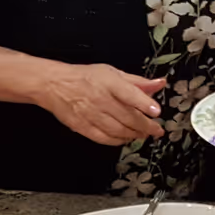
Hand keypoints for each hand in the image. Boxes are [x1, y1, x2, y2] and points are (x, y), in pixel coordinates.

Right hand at [37, 64, 165, 146]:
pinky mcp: (83, 126)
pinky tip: (125, 139)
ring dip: (133, 134)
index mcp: (109, 83)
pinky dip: (117, 141)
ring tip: (143, 134)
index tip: (156, 112)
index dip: (145, 104)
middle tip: (156, 130)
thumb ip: (137, 81)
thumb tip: (159, 84)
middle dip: (146, 126)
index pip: (130, 94)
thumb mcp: (112, 73)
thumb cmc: (84, 78)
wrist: (55, 85)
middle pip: (127, 116)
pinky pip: (104, 138)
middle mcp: (100, 99)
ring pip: (118, 130)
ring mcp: (91, 114)